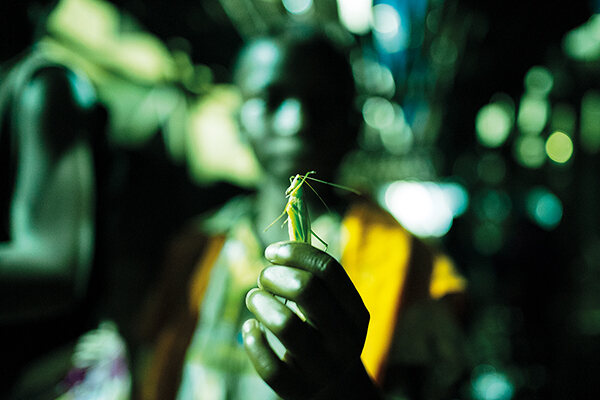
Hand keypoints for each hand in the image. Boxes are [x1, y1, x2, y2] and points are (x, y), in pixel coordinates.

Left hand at [242, 241, 380, 398]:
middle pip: (306, 290)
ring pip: (285, 324)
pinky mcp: (298, 389)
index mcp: (357, 313)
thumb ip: (315, 279)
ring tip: (254, 298)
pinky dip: (252, 339)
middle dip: (275, 275)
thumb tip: (282, 244)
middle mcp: (345, 340)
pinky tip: (250, 329)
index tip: (272, 252)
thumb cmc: (325, 334)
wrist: (335, 391)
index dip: (294, 253)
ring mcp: (323, 367)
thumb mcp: (334, 309)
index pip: (328, 269)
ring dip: (259, 302)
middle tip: (264, 278)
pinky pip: (268, 364)